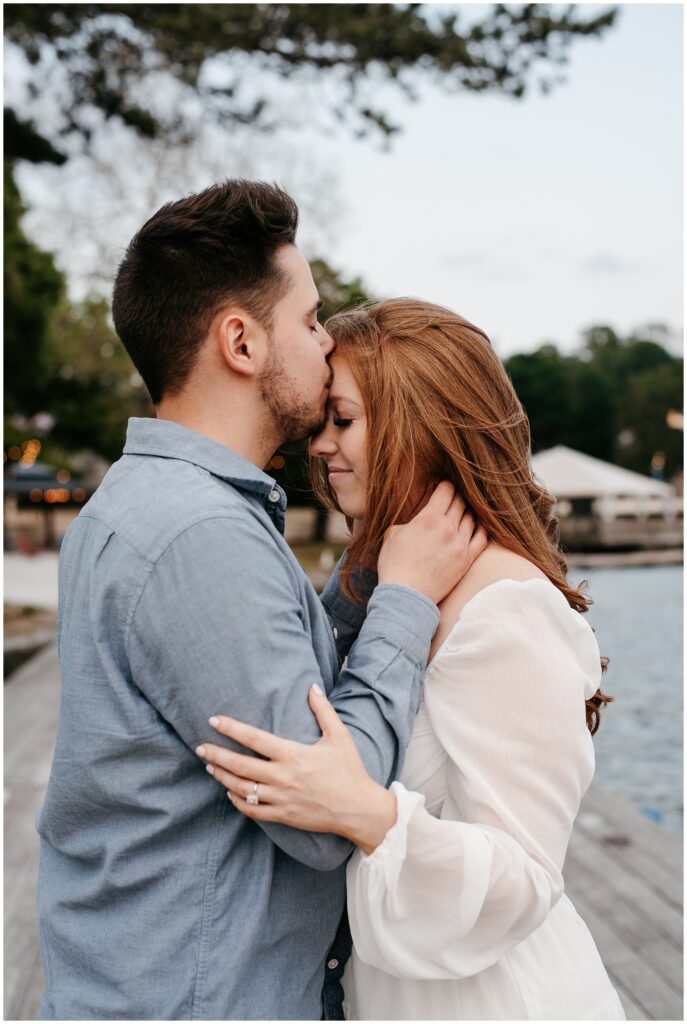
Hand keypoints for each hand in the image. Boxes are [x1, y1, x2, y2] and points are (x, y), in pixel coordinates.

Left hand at [196, 685, 396, 853]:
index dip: (231, 729)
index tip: (213, 721)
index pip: (254, 739)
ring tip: (210, 767)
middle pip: (240, 765)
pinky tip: (230, 792)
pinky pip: (253, 810)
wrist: (359, 810)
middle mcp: (283, 777)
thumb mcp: (339, 736)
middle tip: (200, 748)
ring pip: (242, 788)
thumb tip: (312, 686)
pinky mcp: (283, 816)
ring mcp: (281, 799)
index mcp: (293, 755)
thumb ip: (323, 710)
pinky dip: (238, 801)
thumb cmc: (350, 771)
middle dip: (216, 755)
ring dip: (223, 776)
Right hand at [377, 481, 487, 605]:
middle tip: (455, 497)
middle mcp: (448, 528)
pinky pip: (482, 538)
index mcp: (429, 518)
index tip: (445, 486)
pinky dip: (482, 528)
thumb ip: (410, 521)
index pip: (445, 492)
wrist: (406, 596)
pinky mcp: (467, 560)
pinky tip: (478, 526)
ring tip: (464, 511)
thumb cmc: (395, 565)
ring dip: (468, 512)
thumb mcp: (393, 534)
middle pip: (460, 503)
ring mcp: (460, 544)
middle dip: (457, 497)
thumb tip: (419, 519)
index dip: (445, 485)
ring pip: (471, 518)